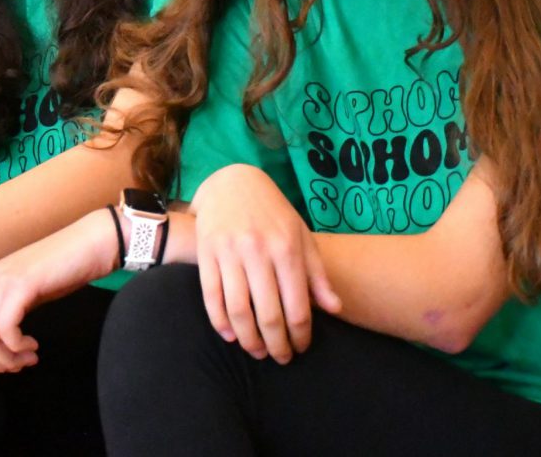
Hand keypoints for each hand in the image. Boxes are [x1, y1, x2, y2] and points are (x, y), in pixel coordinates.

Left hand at [0, 208, 118, 375]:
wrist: (89, 244)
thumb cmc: (63, 270)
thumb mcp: (27, 293)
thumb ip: (8, 311)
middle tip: (14, 367)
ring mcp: (4, 281)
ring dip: (6, 358)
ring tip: (27, 359)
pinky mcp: (22, 286)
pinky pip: (5, 328)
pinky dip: (17, 347)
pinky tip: (33, 346)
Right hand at [192, 165, 341, 363]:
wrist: (231, 182)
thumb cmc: (272, 212)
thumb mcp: (301, 236)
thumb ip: (317, 274)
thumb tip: (334, 309)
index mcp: (286, 248)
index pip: (297, 307)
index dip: (300, 336)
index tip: (301, 348)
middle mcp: (258, 251)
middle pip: (268, 314)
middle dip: (276, 345)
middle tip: (280, 358)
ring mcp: (229, 252)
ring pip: (238, 310)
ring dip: (248, 339)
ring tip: (256, 351)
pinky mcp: (206, 253)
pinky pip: (211, 296)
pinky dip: (220, 322)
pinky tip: (230, 335)